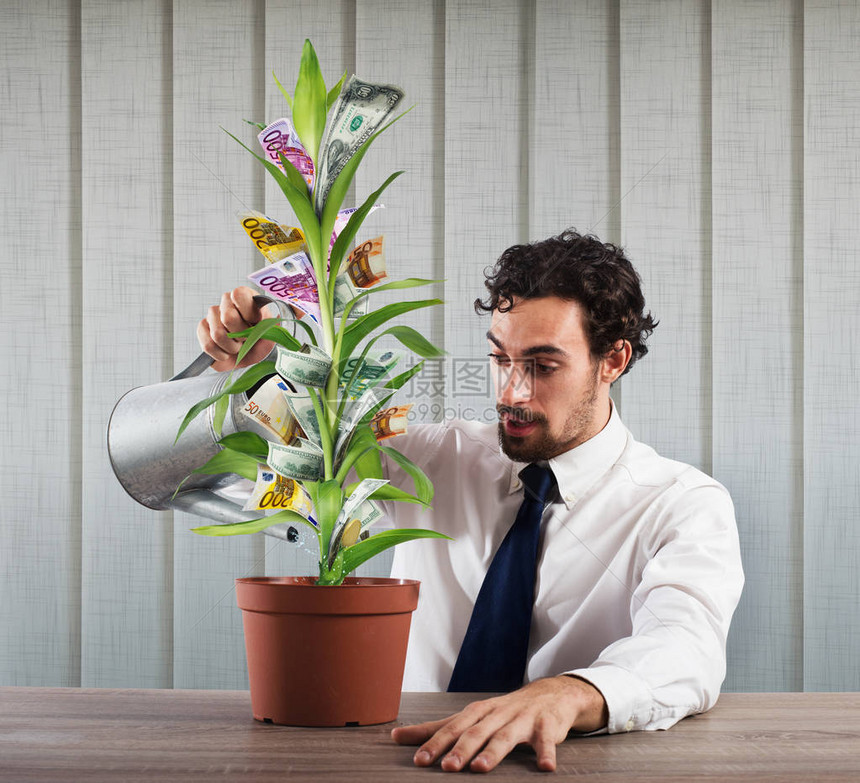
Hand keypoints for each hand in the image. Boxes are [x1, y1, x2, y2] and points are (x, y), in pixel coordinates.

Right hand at [197, 286, 275, 370]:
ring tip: (237, 347)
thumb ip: (272, 326)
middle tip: (246, 339)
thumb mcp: (271, 334)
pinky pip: (208, 345)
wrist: (248, 359)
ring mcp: (212, 315)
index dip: (248, 313)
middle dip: (241, 335)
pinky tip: (227, 353)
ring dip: (231, 347)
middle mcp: (226, 302)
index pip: (238, 294)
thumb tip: (276, 320)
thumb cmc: (259, 342)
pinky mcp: (202, 329)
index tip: (255, 323)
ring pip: (218, 334)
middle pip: (228, 318)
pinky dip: (221, 354)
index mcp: (244, 297)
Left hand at [391, 675, 607, 772]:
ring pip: (506, 736)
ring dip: (493, 752)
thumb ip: (439, 729)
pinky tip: (545, 768)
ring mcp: (522, 719)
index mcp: (478, 712)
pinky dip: (546, 753)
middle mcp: (497, 713)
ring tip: (481, 768)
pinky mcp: (547, 726)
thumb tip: (396, 737)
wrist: (551, 693)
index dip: (435, 743)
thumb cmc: (505, 710)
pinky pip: (546, 741)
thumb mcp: (473, 716)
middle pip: (476, 732)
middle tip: (446, 767)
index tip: (418, 760)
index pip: (452, 727)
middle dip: (460, 749)